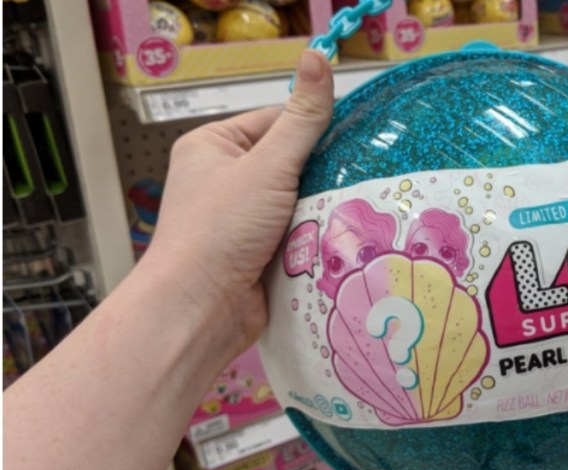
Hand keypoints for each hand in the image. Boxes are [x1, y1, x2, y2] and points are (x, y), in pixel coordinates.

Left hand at [145, 50, 334, 356]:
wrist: (201, 310)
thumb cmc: (220, 231)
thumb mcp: (268, 166)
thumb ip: (301, 120)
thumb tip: (318, 59)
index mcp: (213, 147)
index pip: (276, 121)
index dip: (315, 128)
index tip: (357, 135)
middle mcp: (224, 180)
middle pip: (292, 164)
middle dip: (324, 174)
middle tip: (365, 174)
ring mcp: (241, 219)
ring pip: (299, 202)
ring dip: (323, 208)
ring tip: (361, 206)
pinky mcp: (258, 252)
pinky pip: (297, 234)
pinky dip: (316, 237)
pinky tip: (344, 236)